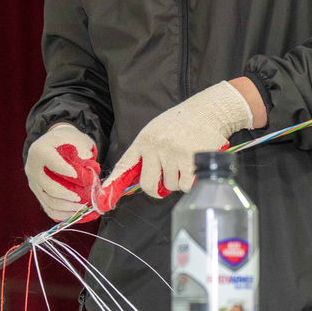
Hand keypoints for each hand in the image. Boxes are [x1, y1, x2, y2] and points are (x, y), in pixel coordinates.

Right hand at [24, 125, 100, 223]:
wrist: (54, 143)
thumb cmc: (68, 140)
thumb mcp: (76, 138)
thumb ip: (83, 150)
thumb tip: (89, 168)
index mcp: (40, 150)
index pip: (52, 162)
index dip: (64, 170)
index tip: (78, 176)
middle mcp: (33, 167)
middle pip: (49, 186)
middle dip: (67, 194)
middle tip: (83, 198)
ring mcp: (34, 182)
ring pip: (48, 200)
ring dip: (67, 207)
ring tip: (82, 207)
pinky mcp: (37, 192)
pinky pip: (48, 207)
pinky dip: (62, 213)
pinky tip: (75, 213)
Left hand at [108, 82, 252, 199]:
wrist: (207, 110)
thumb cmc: (182, 123)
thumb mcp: (157, 131)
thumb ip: (147, 152)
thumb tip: (137, 179)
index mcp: (144, 140)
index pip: (125, 165)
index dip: (114, 184)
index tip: (104, 199)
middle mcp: (155, 147)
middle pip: (148, 184)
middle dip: (156, 189)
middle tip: (164, 185)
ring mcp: (173, 154)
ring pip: (170, 186)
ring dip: (178, 181)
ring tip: (185, 163)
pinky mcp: (190, 159)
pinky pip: (186, 185)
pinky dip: (191, 182)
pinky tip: (194, 169)